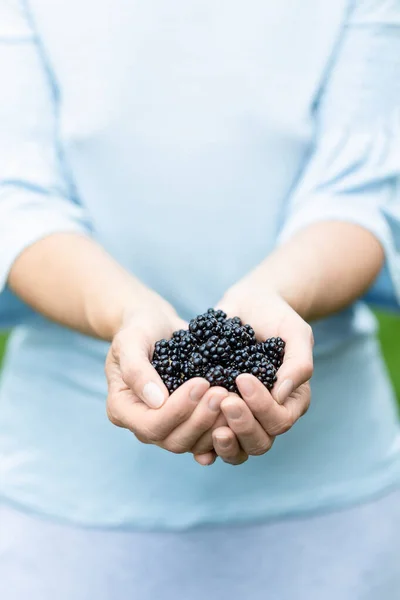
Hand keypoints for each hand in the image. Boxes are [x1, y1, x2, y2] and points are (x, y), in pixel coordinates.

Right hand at [105, 293, 227, 456]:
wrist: (155, 324)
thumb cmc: (139, 328)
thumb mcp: (131, 340)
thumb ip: (136, 369)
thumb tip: (157, 401)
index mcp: (122, 409)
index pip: (151, 425)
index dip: (177, 410)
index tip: (201, 383)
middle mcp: (143, 424)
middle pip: (173, 440)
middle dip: (200, 419)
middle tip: (222, 392)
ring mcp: (167, 426)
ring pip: (193, 443)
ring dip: (215, 425)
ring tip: (232, 398)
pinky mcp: (188, 421)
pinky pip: (205, 437)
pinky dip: (222, 428)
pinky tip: (237, 411)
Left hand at [193, 278, 313, 464]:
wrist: (248, 305)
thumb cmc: (276, 317)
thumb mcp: (295, 332)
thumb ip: (298, 363)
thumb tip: (281, 395)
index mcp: (291, 401)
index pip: (280, 420)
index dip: (262, 406)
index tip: (243, 378)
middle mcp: (267, 415)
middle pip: (259, 442)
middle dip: (242, 425)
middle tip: (224, 400)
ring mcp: (241, 416)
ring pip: (237, 450)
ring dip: (223, 441)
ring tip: (205, 419)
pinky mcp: (217, 412)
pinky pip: (211, 439)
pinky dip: (203, 442)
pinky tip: (188, 433)